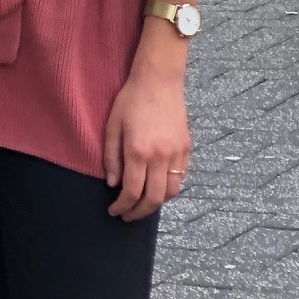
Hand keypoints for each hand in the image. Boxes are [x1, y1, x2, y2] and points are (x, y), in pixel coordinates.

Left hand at [105, 54, 189, 221]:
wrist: (158, 82)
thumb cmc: (130, 101)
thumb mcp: (112, 127)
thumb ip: (111, 158)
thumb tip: (112, 184)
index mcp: (138, 151)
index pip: (132, 191)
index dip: (122, 206)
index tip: (114, 211)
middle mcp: (160, 157)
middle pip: (154, 198)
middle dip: (139, 212)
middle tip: (127, 216)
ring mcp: (177, 154)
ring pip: (171, 192)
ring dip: (156, 204)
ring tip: (141, 206)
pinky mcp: (187, 149)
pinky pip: (180, 178)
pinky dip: (169, 189)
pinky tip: (156, 189)